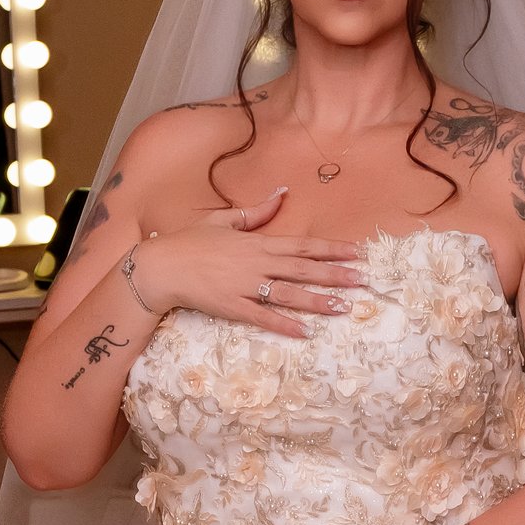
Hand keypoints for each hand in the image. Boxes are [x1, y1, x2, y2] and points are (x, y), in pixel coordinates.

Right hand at [132, 185, 366, 338]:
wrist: (161, 266)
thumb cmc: (190, 241)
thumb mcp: (224, 220)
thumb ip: (256, 212)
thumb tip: (282, 192)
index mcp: (257, 242)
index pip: (303, 245)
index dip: (332, 249)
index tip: (358, 252)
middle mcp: (257, 263)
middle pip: (303, 270)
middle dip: (336, 275)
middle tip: (363, 281)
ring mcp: (245, 286)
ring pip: (289, 294)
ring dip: (318, 301)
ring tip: (343, 307)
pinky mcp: (232, 307)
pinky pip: (263, 317)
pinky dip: (284, 325)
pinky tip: (304, 332)